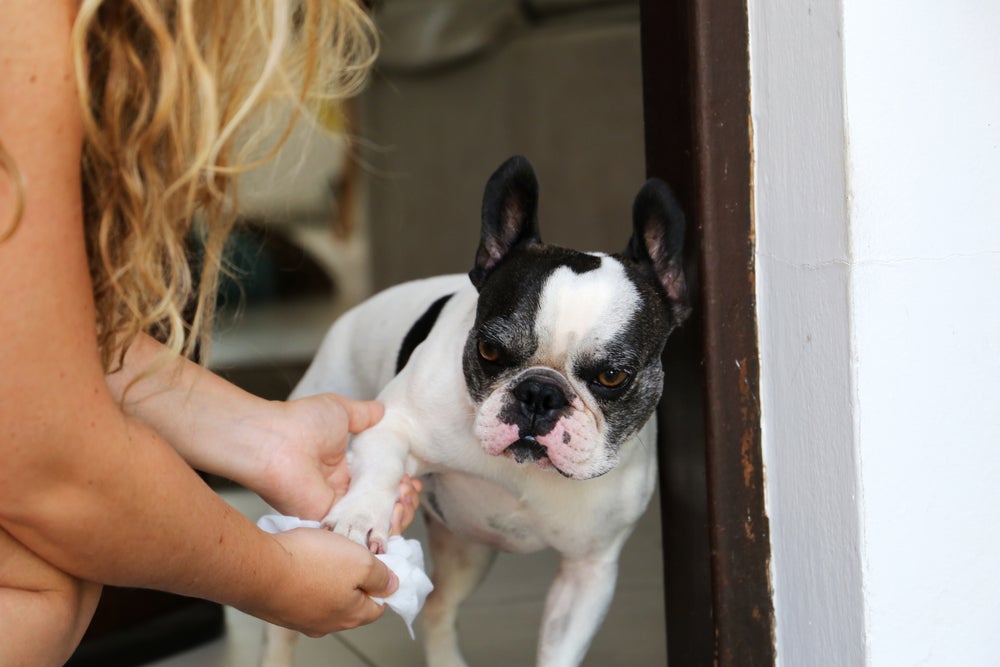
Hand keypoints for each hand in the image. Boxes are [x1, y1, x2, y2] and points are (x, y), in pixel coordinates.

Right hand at [254, 528, 397, 635]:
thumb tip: (393, 585)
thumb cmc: (311, 563)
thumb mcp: (362, 561)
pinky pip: (300, 592)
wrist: (257, 568)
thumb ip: (381, 576)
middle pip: (350, 601)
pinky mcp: (278, 609)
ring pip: (324, 596)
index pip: (377, 606)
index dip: (382, 584)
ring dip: (326, 575)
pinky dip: (303, 576)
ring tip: (320, 551)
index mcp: (351, 615)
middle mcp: (325, 624)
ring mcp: (299, 619)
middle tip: (347, 552)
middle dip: (352, 578)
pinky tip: (299, 558)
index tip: (378, 564)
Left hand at [255, 393, 421, 532]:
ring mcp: (334, 508)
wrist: (273, 441)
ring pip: (373, 521)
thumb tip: (382, 411)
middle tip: (409, 490)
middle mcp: (339, 490)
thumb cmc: (300, 422)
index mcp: (342, 467)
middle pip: (379, 505)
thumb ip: (363, 414)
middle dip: (401, 500)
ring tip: (405, 498)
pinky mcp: (329, 521)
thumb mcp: (339, 410)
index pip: (378, 484)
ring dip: (396, 513)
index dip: (398, 484)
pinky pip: (359, 531)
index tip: (409, 480)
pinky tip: (396, 511)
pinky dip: (381, 527)